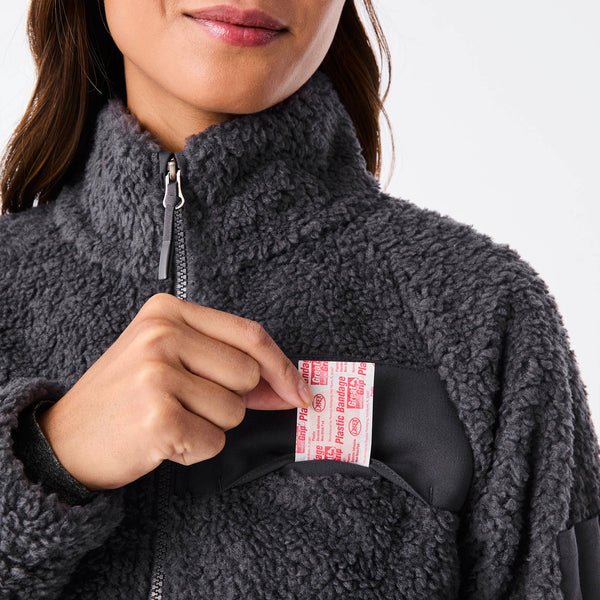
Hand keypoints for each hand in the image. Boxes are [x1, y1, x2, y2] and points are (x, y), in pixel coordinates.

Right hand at [37, 293, 311, 490]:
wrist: (65, 439)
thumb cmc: (126, 397)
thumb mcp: (169, 358)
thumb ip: (227, 361)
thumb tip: (290, 385)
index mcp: (168, 311)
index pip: (250, 335)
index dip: (282, 367)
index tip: (300, 392)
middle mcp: (162, 335)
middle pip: (248, 375)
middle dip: (230, 399)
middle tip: (187, 402)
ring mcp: (158, 375)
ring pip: (235, 411)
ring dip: (210, 425)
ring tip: (170, 417)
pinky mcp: (158, 418)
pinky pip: (214, 441)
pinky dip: (195, 448)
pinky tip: (163, 438)